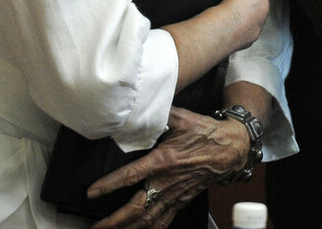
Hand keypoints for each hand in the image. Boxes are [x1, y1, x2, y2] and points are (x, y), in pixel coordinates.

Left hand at [88, 106, 249, 228]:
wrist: (229, 148)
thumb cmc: (205, 132)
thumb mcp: (182, 117)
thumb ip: (160, 113)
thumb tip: (141, 105)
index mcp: (164, 160)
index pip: (131, 175)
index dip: (110, 184)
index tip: (92, 192)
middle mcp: (167, 182)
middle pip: (136, 208)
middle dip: (114, 221)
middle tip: (95, 227)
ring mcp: (174, 195)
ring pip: (147, 220)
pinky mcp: (181, 201)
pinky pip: (163, 222)